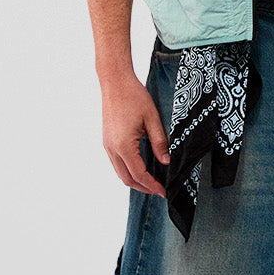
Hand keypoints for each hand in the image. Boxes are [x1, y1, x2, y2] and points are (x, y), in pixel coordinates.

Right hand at [101, 75, 169, 195]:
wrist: (115, 82)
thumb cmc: (134, 97)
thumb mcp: (152, 119)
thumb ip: (159, 142)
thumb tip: (166, 162)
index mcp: (123, 145)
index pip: (139, 174)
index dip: (152, 185)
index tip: (163, 191)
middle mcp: (112, 149)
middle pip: (127, 179)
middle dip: (144, 188)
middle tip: (159, 190)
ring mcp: (107, 146)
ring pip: (120, 173)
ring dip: (135, 181)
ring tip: (152, 182)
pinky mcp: (107, 141)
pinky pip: (116, 163)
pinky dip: (128, 171)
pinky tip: (140, 169)